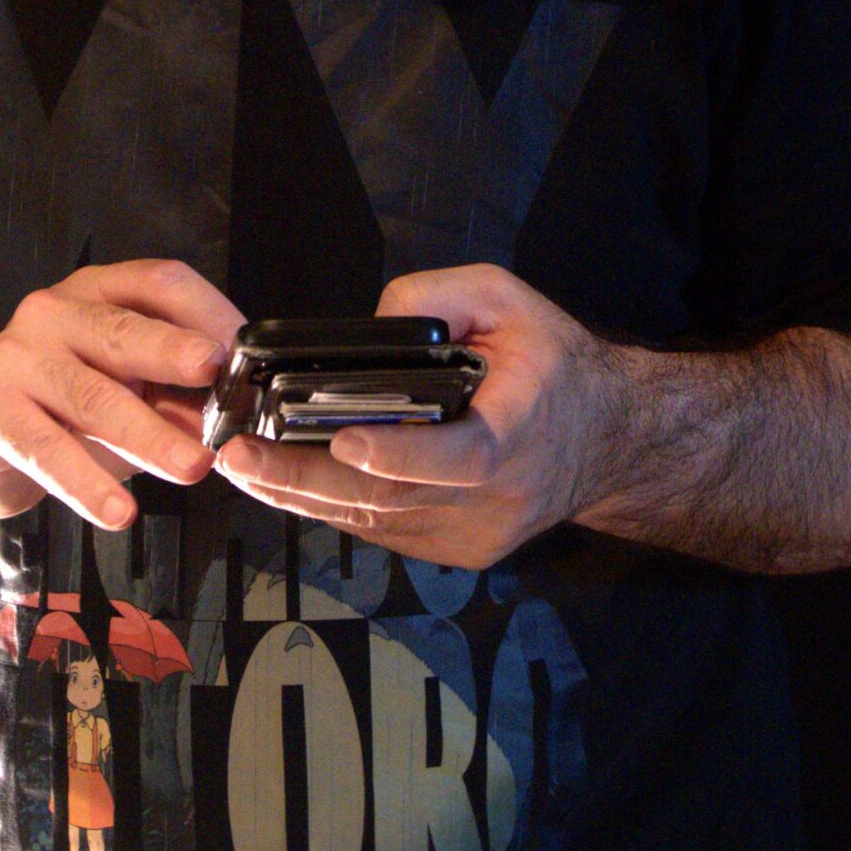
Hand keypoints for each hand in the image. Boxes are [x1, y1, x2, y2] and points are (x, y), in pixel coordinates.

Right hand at [0, 259, 244, 531]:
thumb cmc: (61, 409)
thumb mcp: (124, 389)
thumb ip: (172, 394)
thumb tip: (234, 417)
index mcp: (97, 293)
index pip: (158, 283)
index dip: (208, 313)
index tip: (245, 353)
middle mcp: (53, 313)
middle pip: (124, 331)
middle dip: (175, 356)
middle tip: (220, 381)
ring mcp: (17, 358)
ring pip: (93, 397)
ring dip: (149, 435)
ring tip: (192, 466)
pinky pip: (48, 451)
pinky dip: (87, 485)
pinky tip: (118, 513)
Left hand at [213, 265, 615, 570]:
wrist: (610, 440)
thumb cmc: (554, 363)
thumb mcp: (508, 299)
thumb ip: (440, 298)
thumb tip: (371, 327)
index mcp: (515, 435)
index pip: (455, 457)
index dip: (396, 453)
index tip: (342, 439)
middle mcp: (495, 500)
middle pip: (391, 500)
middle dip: (304, 479)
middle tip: (239, 458)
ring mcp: (475, 537)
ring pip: (377, 523)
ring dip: (303, 497)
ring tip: (243, 470)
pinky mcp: (460, 553)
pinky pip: (385, 532)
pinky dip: (334, 508)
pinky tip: (287, 484)